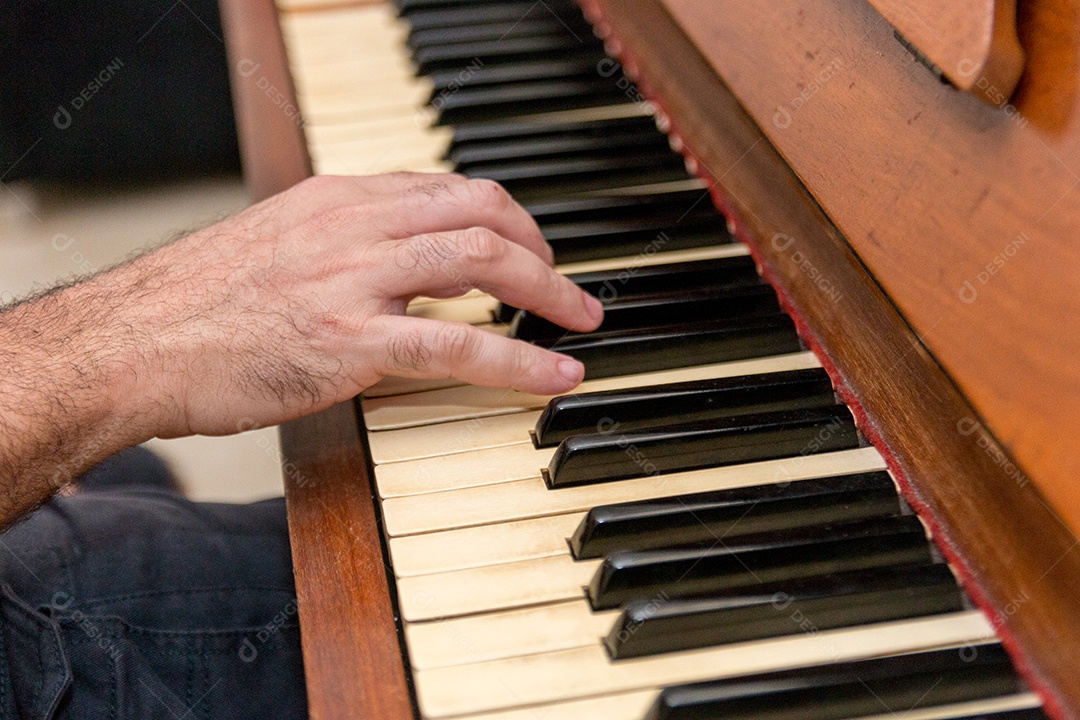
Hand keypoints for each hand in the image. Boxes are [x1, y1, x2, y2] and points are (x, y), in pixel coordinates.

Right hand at [105, 173, 602, 437]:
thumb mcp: (277, 245)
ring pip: (480, 261)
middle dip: (540, 246)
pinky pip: (458, 343)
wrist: (134, 344)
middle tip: (566, 284)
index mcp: (337, 198)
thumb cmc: (198, 306)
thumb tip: (399, 269)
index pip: (446, 187)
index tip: (527, 244)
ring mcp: (354, 279)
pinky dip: (518, 358)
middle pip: (478, 211)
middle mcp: (353, 224)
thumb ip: (343, 245)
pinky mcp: (351, 341)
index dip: (503, 216)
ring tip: (579, 319)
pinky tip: (553, 375)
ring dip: (546, 290)